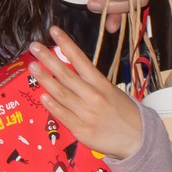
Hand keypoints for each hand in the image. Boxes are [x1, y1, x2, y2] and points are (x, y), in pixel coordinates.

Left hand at [29, 27, 143, 160]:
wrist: (138, 140)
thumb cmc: (124, 113)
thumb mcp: (112, 91)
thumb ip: (91, 83)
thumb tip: (68, 71)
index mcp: (102, 84)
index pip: (80, 60)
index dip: (66, 44)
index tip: (53, 31)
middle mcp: (93, 97)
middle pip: (66, 75)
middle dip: (48, 59)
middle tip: (34, 47)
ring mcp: (86, 114)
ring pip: (61, 94)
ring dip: (45, 79)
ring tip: (32, 66)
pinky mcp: (81, 130)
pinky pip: (63, 115)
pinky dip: (52, 105)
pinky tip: (42, 95)